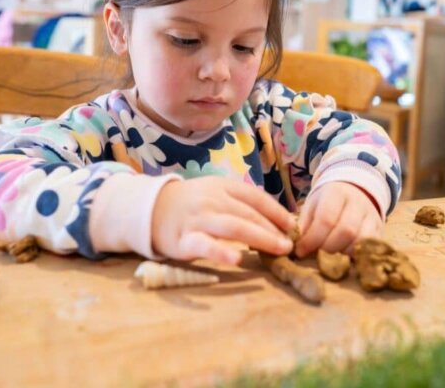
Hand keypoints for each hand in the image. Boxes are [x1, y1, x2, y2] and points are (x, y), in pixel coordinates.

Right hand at [151, 177, 295, 265]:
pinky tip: (237, 259)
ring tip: (278, 250)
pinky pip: (205, 246)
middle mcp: (213, 200)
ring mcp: (198, 219)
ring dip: (259, 238)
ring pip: (233, 227)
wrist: (152, 209)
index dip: (276, 211)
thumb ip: (241, 204)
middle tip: (290, 245)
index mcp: (223, 187)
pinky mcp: (185, 240)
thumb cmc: (193, 204)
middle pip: (248, 214)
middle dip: (272, 229)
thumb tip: (277, 220)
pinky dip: (221, 252)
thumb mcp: (216, 194)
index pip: (256, 197)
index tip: (293, 226)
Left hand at [295, 182, 382, 257]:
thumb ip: (304, 225)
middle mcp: (358, 203)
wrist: (355, 192)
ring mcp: (372, 216)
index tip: (300, 251)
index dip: (312, 239)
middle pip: (345, 231)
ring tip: (328, 258)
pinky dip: (355, 256)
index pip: (326, 218)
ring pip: (360, 241)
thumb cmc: (327, 202)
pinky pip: (369, 247)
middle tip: (314, 256)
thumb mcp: (312, 206)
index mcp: (336, 193)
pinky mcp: (380, 230)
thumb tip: (296, 246)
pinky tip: (342, 258)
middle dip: (327, 248)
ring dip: (341, 254)